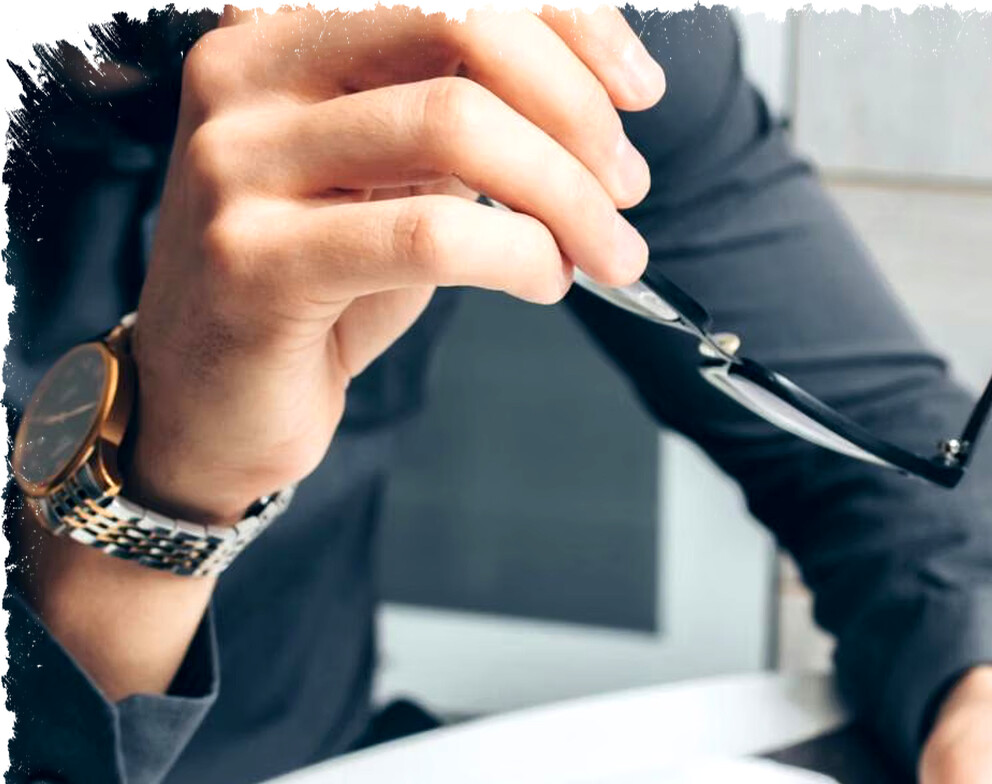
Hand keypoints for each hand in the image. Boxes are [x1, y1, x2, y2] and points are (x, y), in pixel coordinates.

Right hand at [129, 4, 664, 524]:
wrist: (213, 398)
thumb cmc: (317, 282)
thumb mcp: (395, 172)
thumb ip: (463, 110)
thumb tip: (598, 91)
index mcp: (284, 24)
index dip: (569, 19)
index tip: (638, 88)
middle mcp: (246, 69)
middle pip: (460, 21)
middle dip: (577, 108)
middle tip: (627, 185)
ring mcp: (238, 161)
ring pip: (456, 124)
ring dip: (567, 194)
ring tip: (603, 250)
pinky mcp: (252, 259)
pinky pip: (430, 234)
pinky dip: (519, 254)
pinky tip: (542, 280)